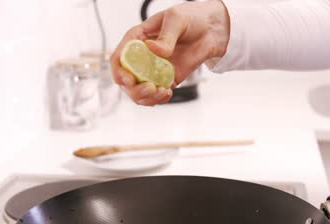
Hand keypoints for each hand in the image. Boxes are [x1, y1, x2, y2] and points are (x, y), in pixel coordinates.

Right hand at [110, 0, 229, 105]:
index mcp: (137, 40)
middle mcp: (142, 57)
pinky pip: (157, 95)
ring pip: (140, 92)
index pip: (118, 58)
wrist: (211, 30)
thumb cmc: (190, 18)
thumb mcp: (176, 20)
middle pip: (127, 81)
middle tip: (151, 88)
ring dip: (147, 98)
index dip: (119, 72)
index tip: (129, 80)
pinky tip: (168, 93)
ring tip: (163, 92)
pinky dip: (159, 98)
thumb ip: (166, 37)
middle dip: (135, 90)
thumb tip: (154, 49)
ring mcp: (153, 70)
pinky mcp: (167, 79)